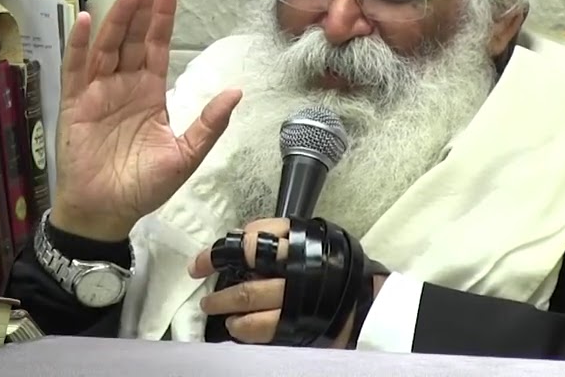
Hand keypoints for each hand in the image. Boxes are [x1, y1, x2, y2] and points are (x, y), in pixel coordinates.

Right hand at [51, 0, 242, 241]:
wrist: (106, 213)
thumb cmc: (142, 187)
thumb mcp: (184, 156)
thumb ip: (208, 124)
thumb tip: (237, 92)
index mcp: (149, 92)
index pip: (157, 46)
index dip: (162, 18)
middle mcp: (123, 85)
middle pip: (133, 38)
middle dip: (142, 8)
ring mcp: (97, 92)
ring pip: (107, 46)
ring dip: (116, 19)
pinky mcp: (74, 104)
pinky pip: (75, 68)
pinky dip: (77, 44)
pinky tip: (82, 20)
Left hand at [190, 218, 384, 346]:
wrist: (366, 297)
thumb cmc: (332, 261)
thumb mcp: (308, 233)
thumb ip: (275, 232)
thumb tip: (240, 237)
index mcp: (294, 245)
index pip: (247, 246)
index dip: (216, 255)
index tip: (199, 265)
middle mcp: (294, 274)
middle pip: (246, 287)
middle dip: (219, 295)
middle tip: (206, 298)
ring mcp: (297, 304)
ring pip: (251, 313)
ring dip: (229, 314)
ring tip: (221, 314)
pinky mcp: (300, 327)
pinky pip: (264, 332)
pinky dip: (245, 330)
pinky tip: (238, 328)